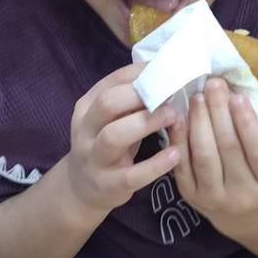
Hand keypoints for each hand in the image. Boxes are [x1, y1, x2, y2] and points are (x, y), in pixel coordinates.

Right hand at [68, 63, 177, 214]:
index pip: (111, 82)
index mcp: (87, 107)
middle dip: (139, 96)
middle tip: (170, 95)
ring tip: (173, 117)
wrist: (82, 187)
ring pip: (113, 136)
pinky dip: (155, 165)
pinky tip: (175, 154)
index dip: (139, 74)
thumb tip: (165, 74)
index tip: (166, 70)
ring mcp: (94, 159)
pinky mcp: (108, 184)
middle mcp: (85, 130)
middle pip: (107, 104)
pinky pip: (132, 175)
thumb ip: (130, 99)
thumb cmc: (106, 143)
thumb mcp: (111, 118)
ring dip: (145, 123)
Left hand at [168, 77, 257, 237]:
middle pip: (229, 149)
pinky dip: (179, 140)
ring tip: (197, 97)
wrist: (246, 213)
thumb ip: (254, 130)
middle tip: (213, 85)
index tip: (237, 96)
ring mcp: (215, 198)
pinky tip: (177, 119)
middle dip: (219, 113)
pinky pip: (183, 166)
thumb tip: (230, 91)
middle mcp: (243, 195)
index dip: (247, 123)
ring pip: (204, 157)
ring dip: (199, 123)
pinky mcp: (191, 197)